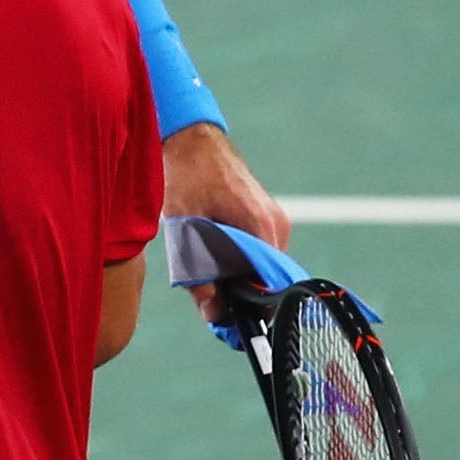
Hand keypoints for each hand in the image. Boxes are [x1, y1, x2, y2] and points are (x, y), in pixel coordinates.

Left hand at [163, 127, 291, 312]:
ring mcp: (274, 219)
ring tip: (208, 280)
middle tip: (210, 305)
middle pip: (266, 278)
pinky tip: (213, 261)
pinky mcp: (264, 217)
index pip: (270, 285)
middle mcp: (276, 225)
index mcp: (262, 227)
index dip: (249, 307)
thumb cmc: (184, 176)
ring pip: (260, 266)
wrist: (189, 138)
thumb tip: (215, 315)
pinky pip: (256, 251)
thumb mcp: (183, 230)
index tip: (228, 322)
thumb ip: (198, 275)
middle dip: (240, 295)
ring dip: (237, 277)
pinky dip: (237, 262)